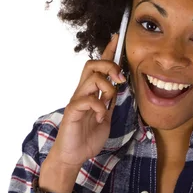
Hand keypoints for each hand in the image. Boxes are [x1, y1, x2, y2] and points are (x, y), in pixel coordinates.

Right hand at [46, 33, 125, 168]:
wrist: (73, 156)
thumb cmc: (87, 137)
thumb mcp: (106, 117)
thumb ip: (110, 103)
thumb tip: (119, 90)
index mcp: (91, 92)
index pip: (99, 66)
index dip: (108, 51)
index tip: (117, 37)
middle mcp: (82, 92)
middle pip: (92, 64)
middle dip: (109, 66)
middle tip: (120, 79)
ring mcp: (76, 100)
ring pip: (92, 78)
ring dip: (107, 88)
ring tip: (109, 102)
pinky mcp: (72, 111)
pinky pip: (88, 100)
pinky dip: (100, 107)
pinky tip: (101, 118)